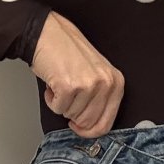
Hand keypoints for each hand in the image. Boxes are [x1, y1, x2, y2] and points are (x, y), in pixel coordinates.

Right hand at [29, 11, 125, 137]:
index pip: (106, 124)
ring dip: (62, 104)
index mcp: (116, 82)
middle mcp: (105, 83)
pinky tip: (53, 84)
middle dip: (73, 115)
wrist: (47, 33)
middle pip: (88, 123)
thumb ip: (101, 98)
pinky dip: (52, 100)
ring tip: (61, 85)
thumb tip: (93, 126)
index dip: (89, 131)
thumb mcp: (96, 73)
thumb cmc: (69, 52)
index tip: (79, 126)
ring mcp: (88, 84)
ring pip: (72, 116)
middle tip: (67, 98)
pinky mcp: (69, 86)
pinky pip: (58, 108)